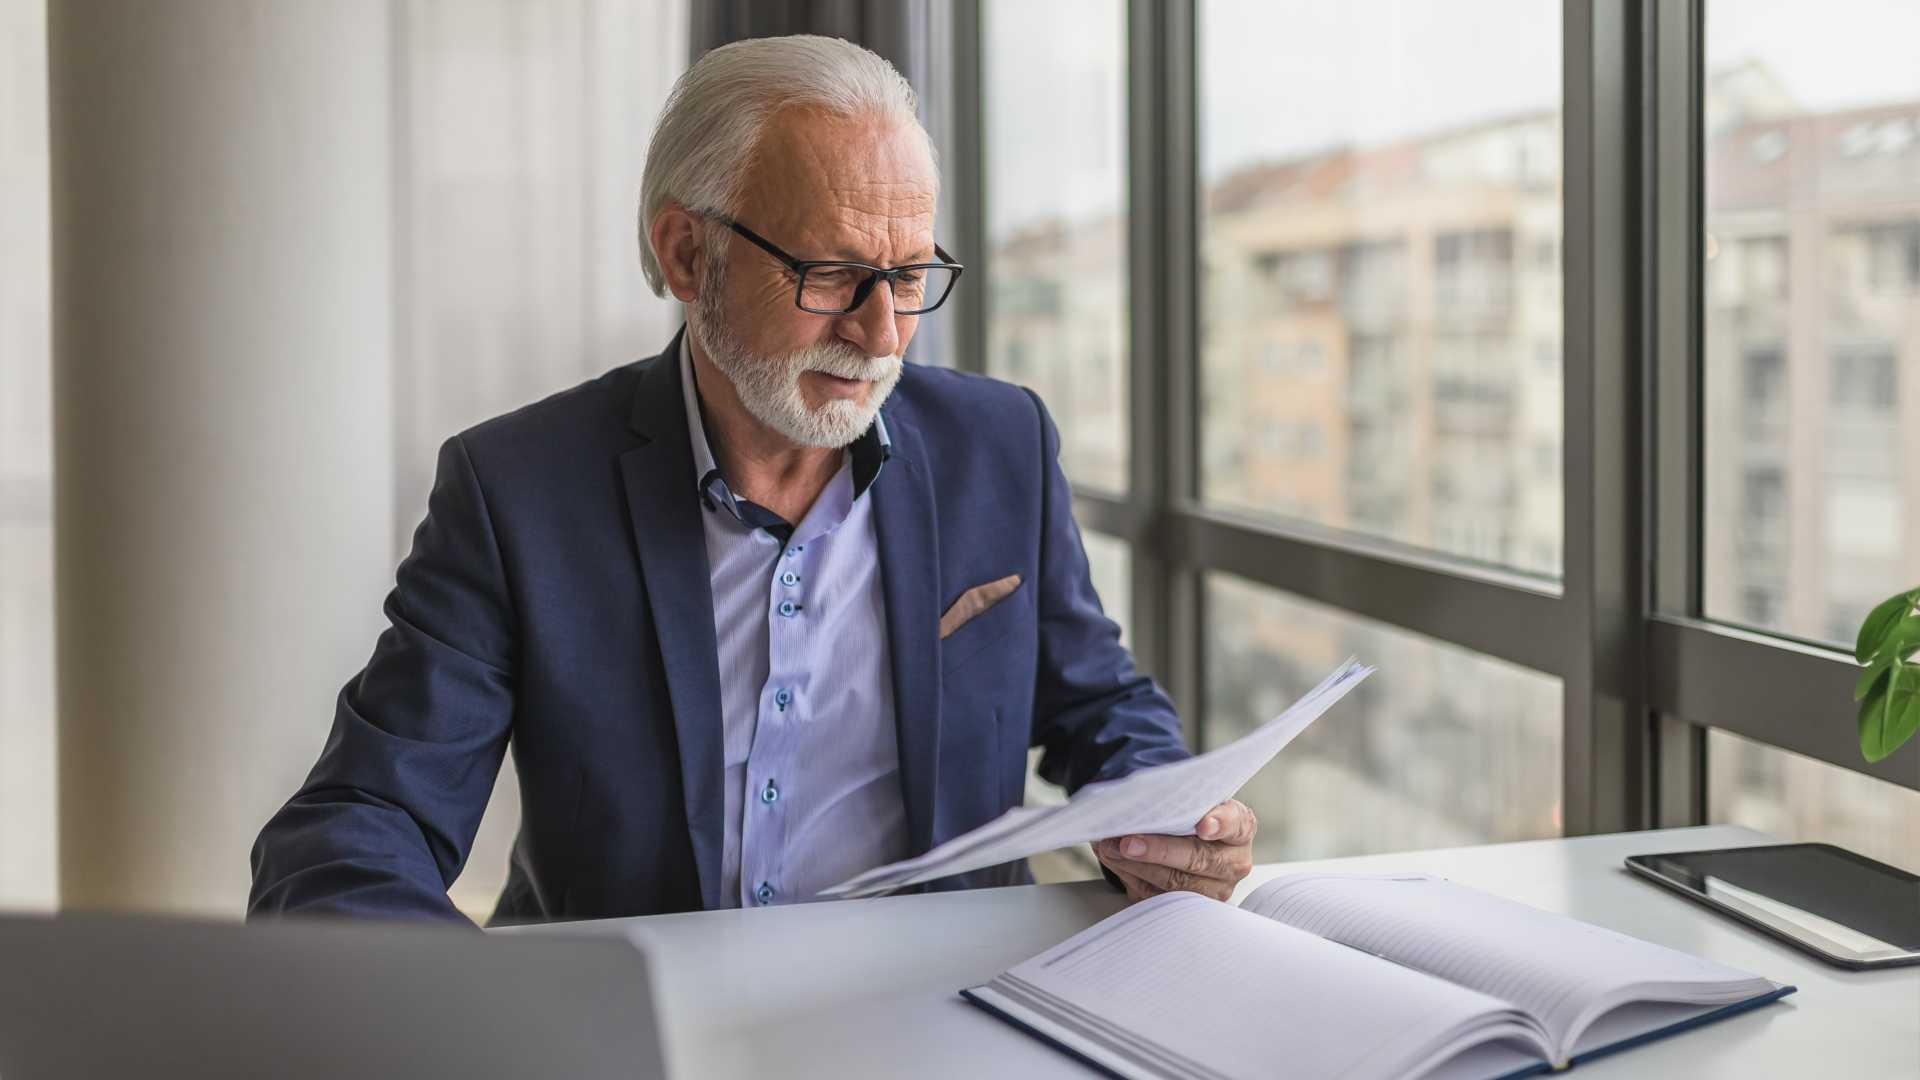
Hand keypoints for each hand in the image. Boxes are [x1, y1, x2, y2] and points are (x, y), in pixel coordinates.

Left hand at [1094, 798, 1256, 902]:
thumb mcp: (1194, 803)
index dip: (1219, 824)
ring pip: (1175, 883)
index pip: (1235, 824)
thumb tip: (1140, 802)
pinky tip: (1116, 861)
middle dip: (1159, 850)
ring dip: (1137, 865)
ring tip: (1111, 848)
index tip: (1203, 825)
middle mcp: (1233, 863)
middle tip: (1129, 842)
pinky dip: (1132, 877)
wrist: (1190, 842)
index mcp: (1240, 829)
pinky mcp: (1190, 908)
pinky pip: (1158, 896)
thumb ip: (1179, 801)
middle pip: (1198, 859)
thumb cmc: (1193, 817)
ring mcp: (1215, 890)